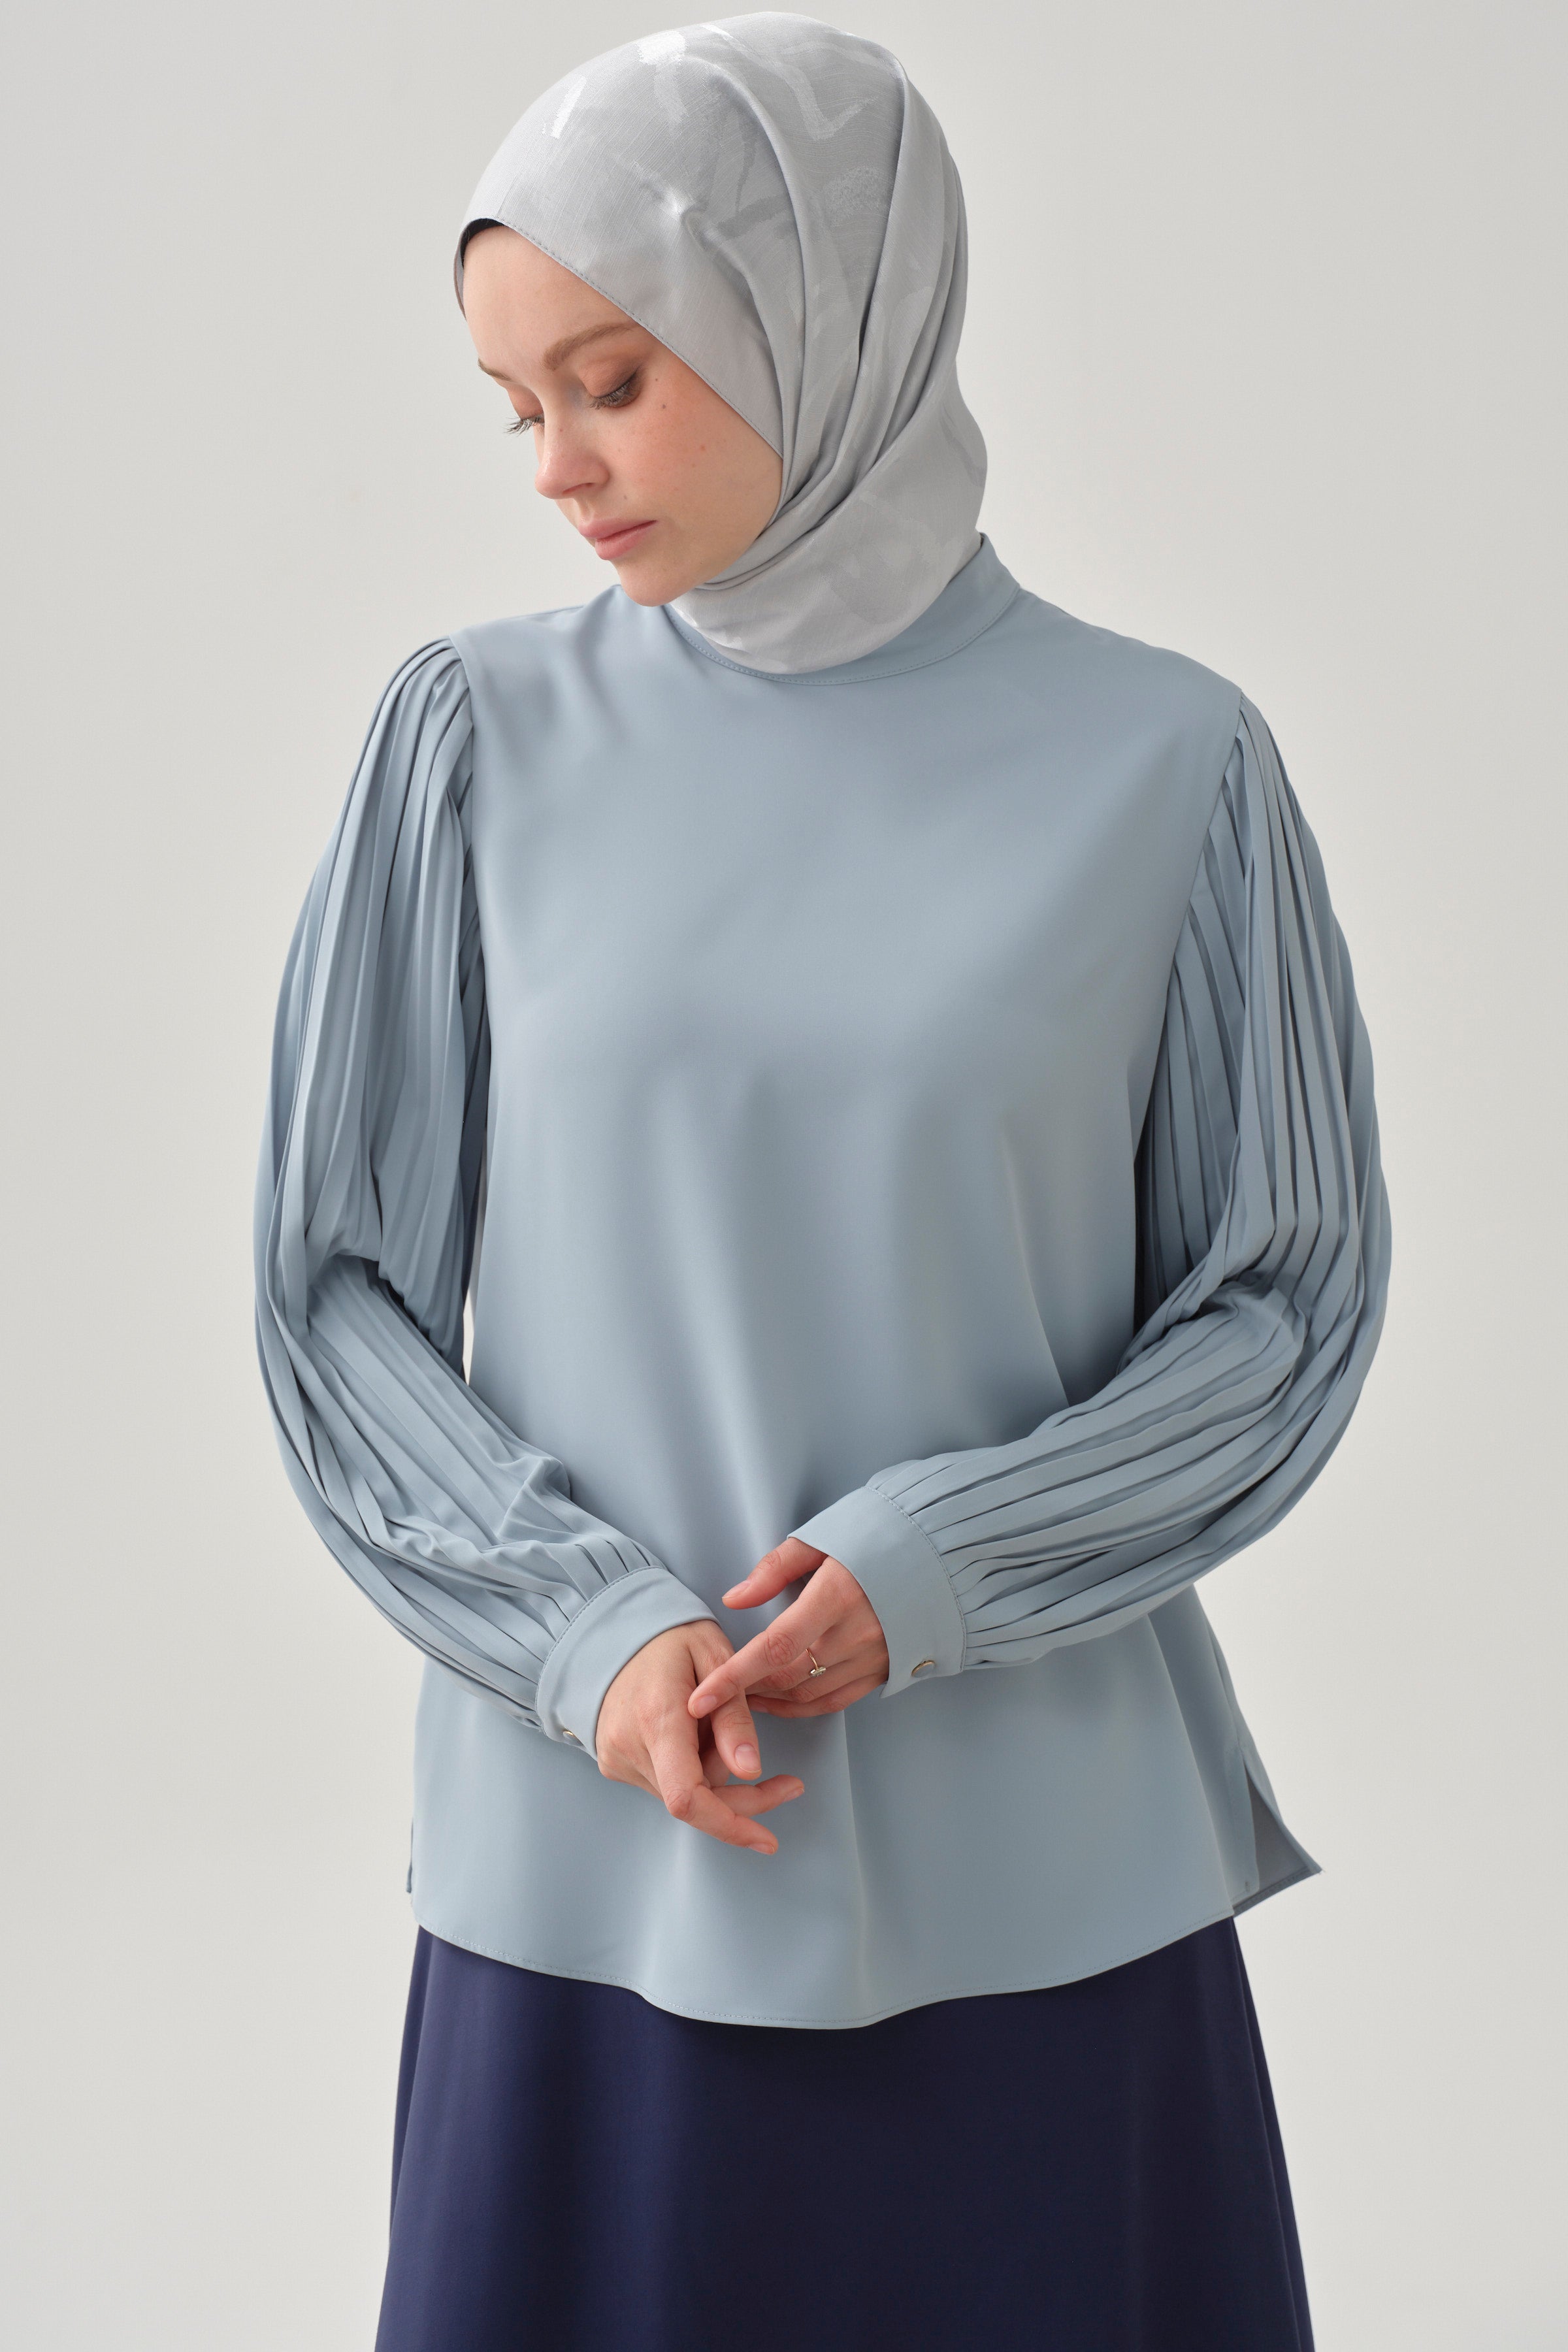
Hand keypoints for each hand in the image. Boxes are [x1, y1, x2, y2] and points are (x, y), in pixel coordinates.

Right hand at [596, 1621, 803, 1854]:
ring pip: (684, 1795)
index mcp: (657, 1718)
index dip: (730, 1826)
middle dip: (744, 1796)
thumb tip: (750, 1771)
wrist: (614, 1633)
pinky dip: (692, 1769)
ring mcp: (617, 1760)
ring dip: (715, 1775)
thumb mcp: (715, 1658)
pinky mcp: (615, 1765)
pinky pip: (666, 1783)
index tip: (768, 1839)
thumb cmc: (670, 1637)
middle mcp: (629, 1747)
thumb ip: (734, 1716)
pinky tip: (695, 1734)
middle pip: (696, 1801)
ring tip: (718, 1727)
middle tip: (788, 1784)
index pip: (688, 1797)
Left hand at [688, 1540, 889, 1723]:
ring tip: (739, 1694)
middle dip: (744, 1690)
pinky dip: (801, 1707)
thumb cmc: (879, 1536)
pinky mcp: (883, 1670)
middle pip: (787, 1675)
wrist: (941, 1554)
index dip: (734, 1676)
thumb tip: (735, 1598)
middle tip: (711, 1693)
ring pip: (808, 1694)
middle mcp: (856, 1634)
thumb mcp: (823, 1538)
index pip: (774, 1646)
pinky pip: (835, 1701)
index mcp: (837, 1596)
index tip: (701, 1698)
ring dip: (769, 1699)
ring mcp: (872, 1657)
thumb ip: (775, 1569)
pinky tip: (778, 1701)